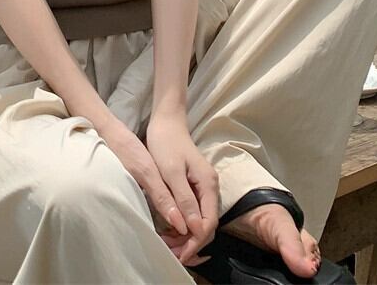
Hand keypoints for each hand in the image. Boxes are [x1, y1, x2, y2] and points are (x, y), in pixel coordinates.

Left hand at [95, 114, 210, 264]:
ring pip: (199, 220)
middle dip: (190, 242)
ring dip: (186, 236)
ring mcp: (203, 187)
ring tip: (167, 244)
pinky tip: (170, 230)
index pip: (208, 223)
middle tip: (170, 253)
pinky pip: (194, 212)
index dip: (194, 242)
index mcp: (208, 185)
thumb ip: (183, 200)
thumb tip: (193, 229)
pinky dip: (183, 224)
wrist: (166, 122)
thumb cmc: (166, 144)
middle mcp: (210, 188)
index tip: (178, 254)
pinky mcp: (194, 186)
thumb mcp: (171, 172)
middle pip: (206, 225)